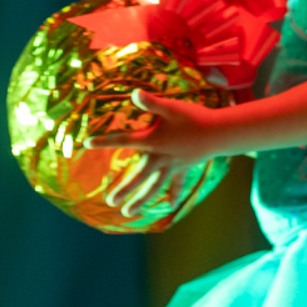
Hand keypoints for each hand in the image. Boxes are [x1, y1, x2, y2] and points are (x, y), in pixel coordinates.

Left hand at [88, 91, 228, 216]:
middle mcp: (160, 157)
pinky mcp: (183, 168)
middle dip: (124, 189)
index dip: (105, 141)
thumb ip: (152, 103)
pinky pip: (177, 184)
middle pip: (138, 176)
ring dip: (141, 200)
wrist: (219, 132)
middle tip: (110, 201)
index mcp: (153, 141)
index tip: (87, 144)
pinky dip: (174, 194)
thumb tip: (134, 93)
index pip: (124, 140)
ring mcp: (172, 166)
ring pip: (154, 186)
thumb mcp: (172, 107)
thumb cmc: (194, 118)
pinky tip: (170, 205)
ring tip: (127, 212)